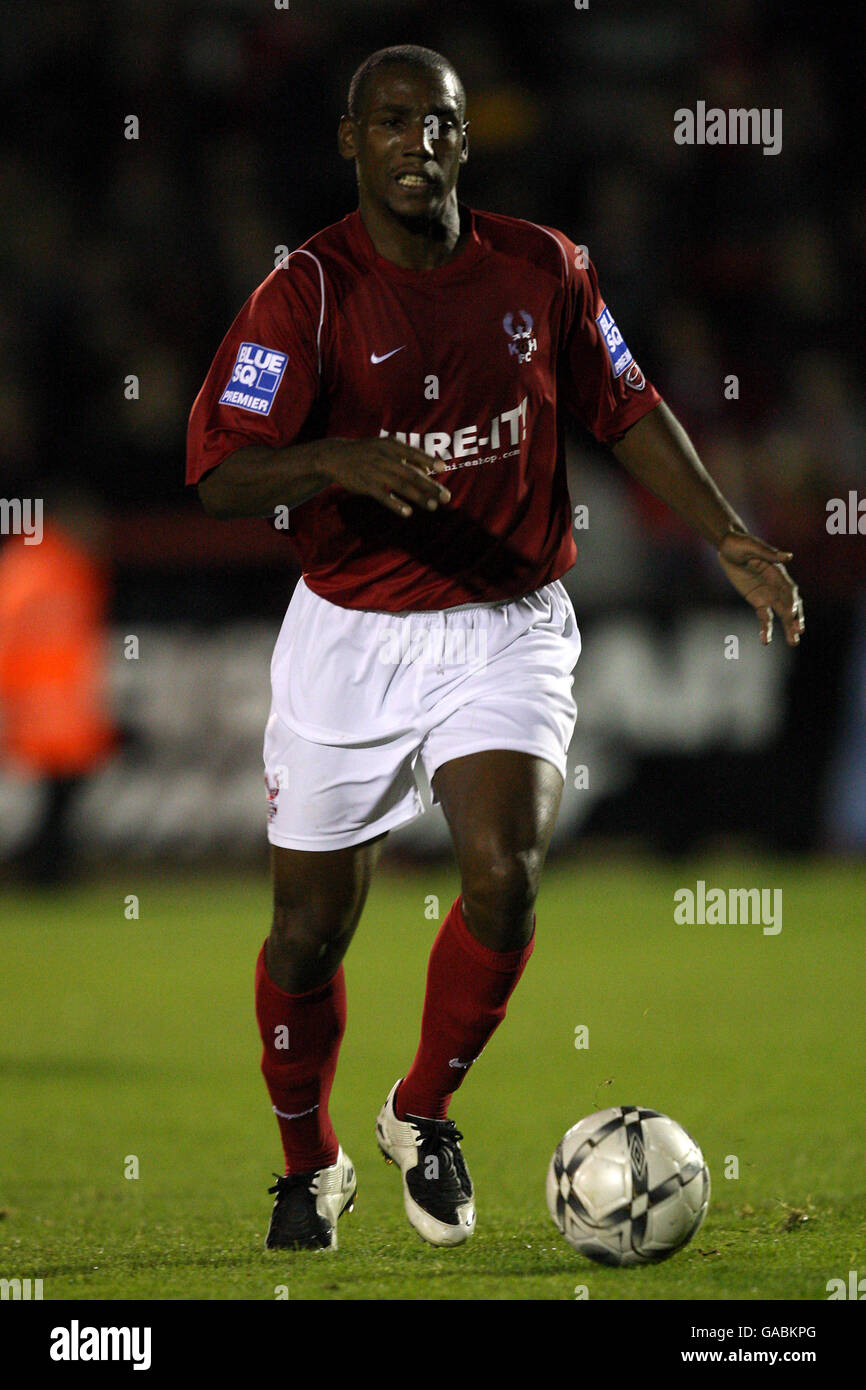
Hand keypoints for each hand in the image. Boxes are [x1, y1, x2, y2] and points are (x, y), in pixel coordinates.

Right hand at [320, 438, 450, 517]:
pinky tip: (407, 512)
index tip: (443, 468)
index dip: (428, 460)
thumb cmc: (367, 452)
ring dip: (419, 496)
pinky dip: (395, 504)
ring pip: (401, 485)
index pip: (413, 453)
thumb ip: (406, 457)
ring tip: (433, 506)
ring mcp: (374, 471)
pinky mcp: (365, 485)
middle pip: (412, 473)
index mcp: (391, 446)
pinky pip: (383, 496)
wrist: (335, 456)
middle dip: (431, 486)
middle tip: (447, 497)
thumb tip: (429, 469)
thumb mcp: (385, 447)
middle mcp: (384, 457)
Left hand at [717, 530, 804, 646]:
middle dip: (794, 619)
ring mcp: (768, 594)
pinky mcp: (758, 601)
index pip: (789, 589)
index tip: (792, 613)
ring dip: (787, 627)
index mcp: (778, 572)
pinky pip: (765, 616)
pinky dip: (766, 628)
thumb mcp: (752, 546)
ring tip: (793, 642)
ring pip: (781, 614)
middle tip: (799, 633)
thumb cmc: (741, 543)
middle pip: (789, 604)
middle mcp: (777, 585)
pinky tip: (766, 641)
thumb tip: (788, 557)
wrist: (729, 547)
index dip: (791, 601)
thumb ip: (769, 553)